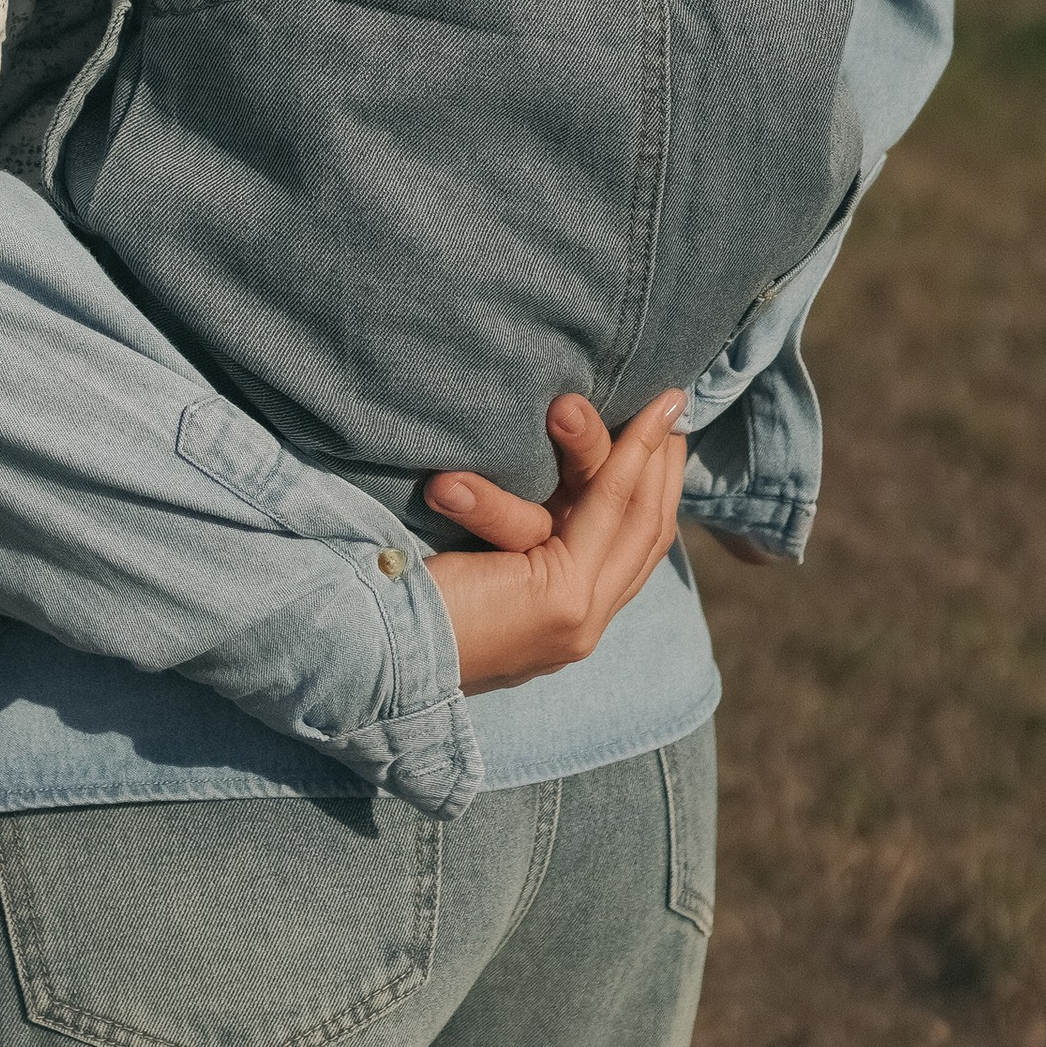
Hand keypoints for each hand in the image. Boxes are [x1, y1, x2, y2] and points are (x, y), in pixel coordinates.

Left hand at [419, 391, 687, 693]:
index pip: (626, 556)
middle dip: (667, 471)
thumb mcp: (473, 555)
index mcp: (558, 621)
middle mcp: (578, 627)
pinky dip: (625, 459)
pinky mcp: (561, 603)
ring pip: (632, 519)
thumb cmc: (398, 590)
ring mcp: (577, 621)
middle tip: (679, 407)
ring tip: (664, 402)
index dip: (652, 496)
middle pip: (645, 538)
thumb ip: (513, 531)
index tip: (666, 440)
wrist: (366, 644)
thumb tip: (534, 473)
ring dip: (649, 452)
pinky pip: (604, 510)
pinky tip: (636, 424)